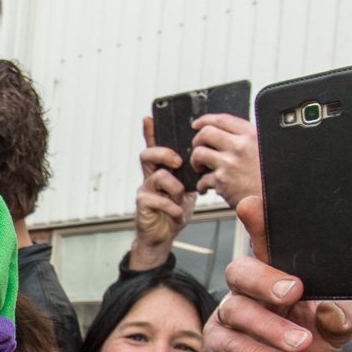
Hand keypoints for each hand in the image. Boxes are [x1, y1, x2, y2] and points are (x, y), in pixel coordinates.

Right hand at [131, 116, 197, 269]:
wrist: (164, 234)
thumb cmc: (175, 210)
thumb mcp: (187, 188)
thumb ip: (191, 174)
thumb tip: (208, 158)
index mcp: (162, 169)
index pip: (155, 145)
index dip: (150, 132)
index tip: (149, 118)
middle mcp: (150, 176)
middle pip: (148, 154)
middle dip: (164, 154)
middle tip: (179, 162)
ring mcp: (145, 190)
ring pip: (158, 176)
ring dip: (175, 187)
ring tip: (182, 197)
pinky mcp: (144, 204)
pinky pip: (158, 200)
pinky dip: (173, 207)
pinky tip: (179, 213)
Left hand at [190, 113, 260, 207]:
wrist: (273, 198)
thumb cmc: (269, 177)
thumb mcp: (265, 148)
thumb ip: (247, 140)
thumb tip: (228, 135)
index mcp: (251, 135)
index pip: (222, 120)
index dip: (205, 120)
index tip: (197, 124)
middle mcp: (239, 146)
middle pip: (206, 133)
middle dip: (197, 141)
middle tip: (199, 148)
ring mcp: (229, 163)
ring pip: (198, 154)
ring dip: (196, 161)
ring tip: (202, 168)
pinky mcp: (222, 181)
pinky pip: (202, 179)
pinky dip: (202, 185)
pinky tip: (207, 187)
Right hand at [204, 197, 351, 351]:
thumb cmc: (301, 340)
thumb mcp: (333, 329)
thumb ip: (342, 318)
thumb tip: (333, 311)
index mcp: (275, 274)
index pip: (265, 242)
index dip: (256, 222)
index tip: (252, 204)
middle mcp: (247, 289)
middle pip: (241, 270)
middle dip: (265, 278)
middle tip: (293, 291)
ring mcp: (229, 314)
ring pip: (238, 309)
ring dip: (271, 327)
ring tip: (300, 342)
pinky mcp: (218, 342)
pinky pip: (231, 343)